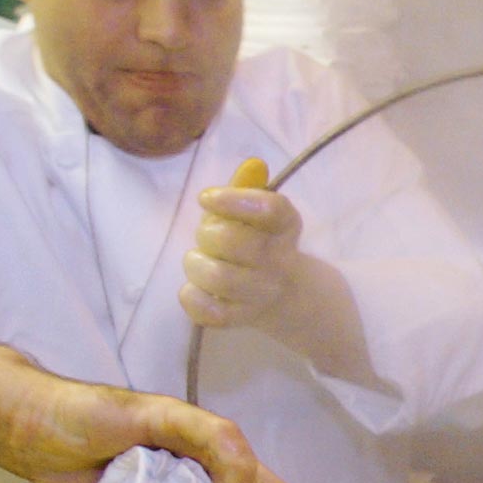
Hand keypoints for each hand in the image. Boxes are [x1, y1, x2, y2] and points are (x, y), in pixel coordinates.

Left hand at [180, 157, 302, 330]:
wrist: (289, 297)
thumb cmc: (261, 244)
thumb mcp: (259, 214)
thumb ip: (249, 189)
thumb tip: (253, 164)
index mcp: (285, 228)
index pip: (271, 209)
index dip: (234, 200)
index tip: (206, 198)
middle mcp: (280, 261)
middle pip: (237, 242)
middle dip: (208, 234)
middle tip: (205, 235)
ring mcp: (263, 293)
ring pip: (221, 278)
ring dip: (196, 264)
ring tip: (197, 260)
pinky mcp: (243, 318)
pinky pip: (213, 313)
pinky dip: (193, 299)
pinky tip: (193, 289)